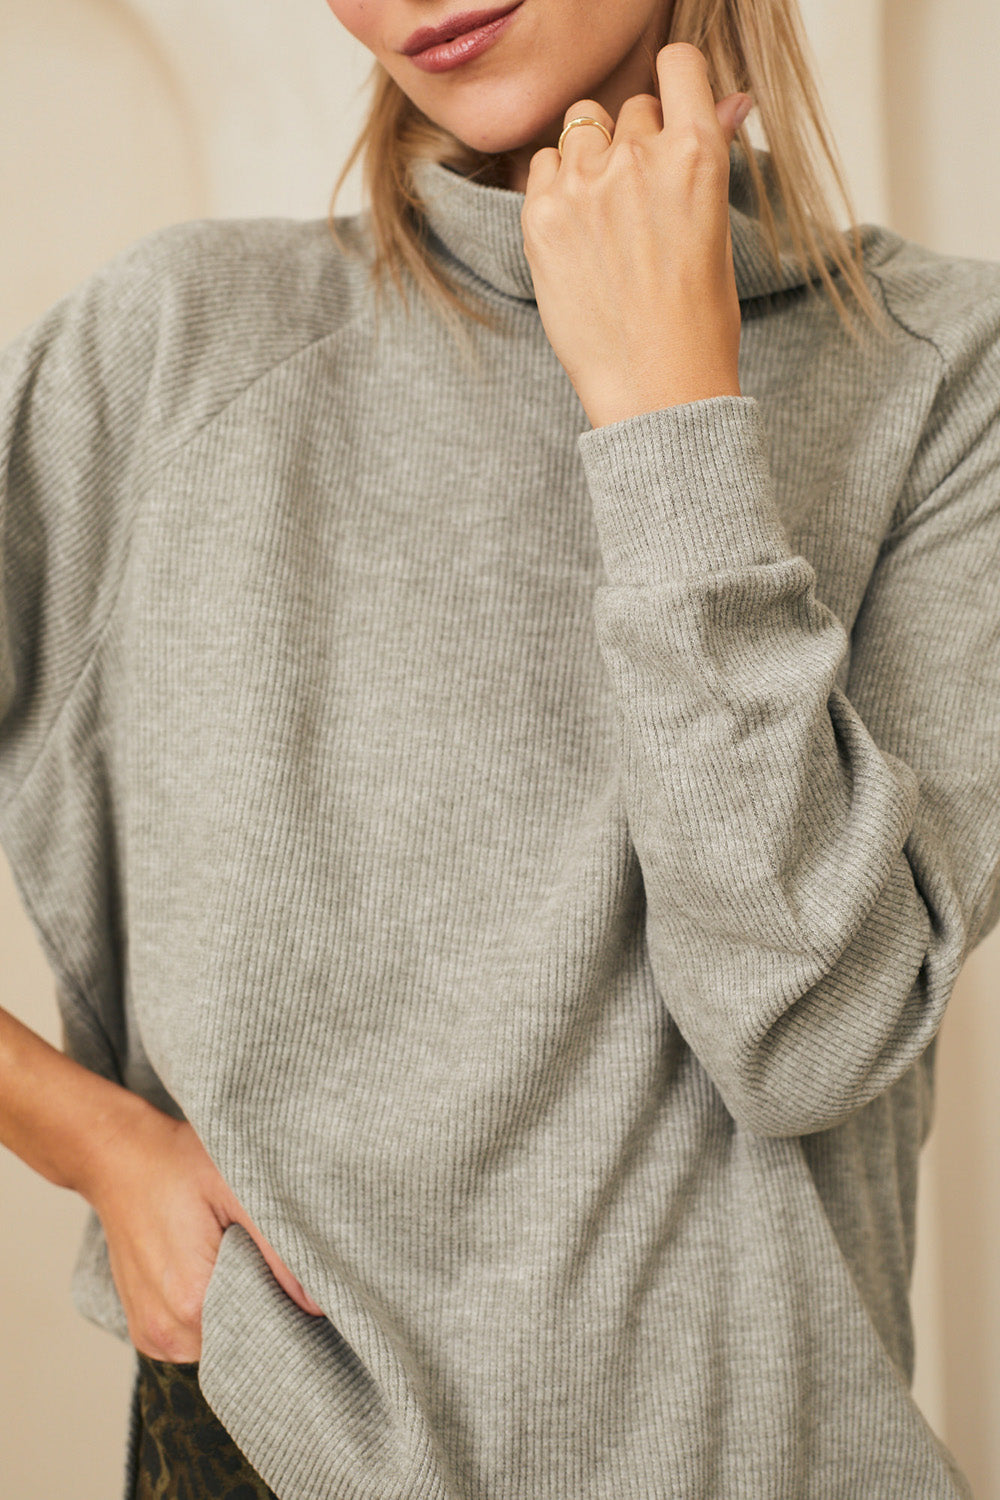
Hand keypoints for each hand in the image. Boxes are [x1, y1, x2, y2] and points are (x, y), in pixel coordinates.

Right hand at [82, 1096, 322, 1361]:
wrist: (119, 1157)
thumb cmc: (178, 1165)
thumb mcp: (237, 1190)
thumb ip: (278, 1250)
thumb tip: (319, 1302)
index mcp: (191, 1300)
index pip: (263, 1335)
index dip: (289, 1312)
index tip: (302, 1284)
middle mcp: (167, 1331)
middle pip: (241, 1342)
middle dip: (265, 1310)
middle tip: (272, 1264)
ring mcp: (151, 1334)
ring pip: (219, 1342)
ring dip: (236, 1311)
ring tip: (239, 1261)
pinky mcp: (144, 1329)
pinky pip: (193, 1338)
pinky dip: (211, 1313)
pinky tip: (213, 1272)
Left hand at [521, 43, 751, 428]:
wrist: (655, 390)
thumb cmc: (696, 323)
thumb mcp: (716, 230)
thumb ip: (710, 157)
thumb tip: (731, 101)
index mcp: (697, 155)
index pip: (680, 66)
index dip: (676, 84)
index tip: (672, 111)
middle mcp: (638, 158)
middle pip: (631, 107)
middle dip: (637, 142)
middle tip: (641, 205)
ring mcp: (584, 185)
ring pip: (581, 126)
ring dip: (592, 153)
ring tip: (604, 214)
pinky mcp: (542, 215)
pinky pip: (541, 165)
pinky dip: (556, 185)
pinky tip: (576, 233)